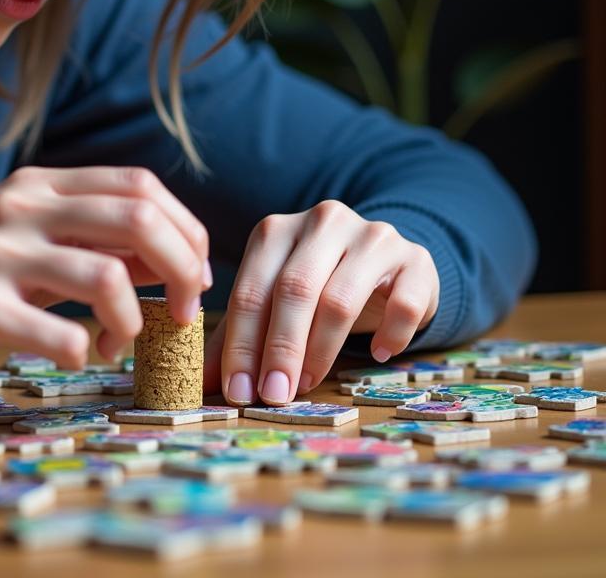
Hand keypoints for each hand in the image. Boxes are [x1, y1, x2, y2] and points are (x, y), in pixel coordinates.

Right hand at [0, 165, 210, 366]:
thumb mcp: (19, 228)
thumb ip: (87, 234)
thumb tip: (170, 257)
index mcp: (39, 183)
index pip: (139, 186)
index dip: (184, 227)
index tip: (194, 270)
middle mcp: (22, 207)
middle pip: (138, 219)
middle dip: (183, 267)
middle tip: (183, 308)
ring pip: (107, 277)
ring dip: (134, 321)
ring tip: (118, 340)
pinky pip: (62, 335)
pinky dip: (86, 352)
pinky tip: (78, 354)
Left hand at [204, 200, 438, 405]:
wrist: (386, 263)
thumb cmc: (319, 286)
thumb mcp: (276, 301)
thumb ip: (239, 335)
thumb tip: (202, 383)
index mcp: (277, 229)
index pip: (251, 289)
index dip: (241, 343)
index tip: (237, 390)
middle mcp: (322, 222)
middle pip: (294, 290)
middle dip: (279, 349)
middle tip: (273, 395)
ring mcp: (372, 236)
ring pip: (341, 297)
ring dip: (322, 349)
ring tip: (310, 384)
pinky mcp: (414, 258)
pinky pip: (403, 301)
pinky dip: (389, 334)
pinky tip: (376, 355)